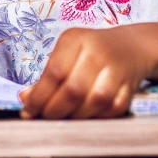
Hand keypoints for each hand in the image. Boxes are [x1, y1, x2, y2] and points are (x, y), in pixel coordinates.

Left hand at [18, 26, 152, 119]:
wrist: (131, 47)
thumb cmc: (91, 51)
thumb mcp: (67, 52)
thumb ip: (47, 75)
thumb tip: (26, 99)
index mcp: (76, 39)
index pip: (54, 72)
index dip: (40, 96)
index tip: (29, 110)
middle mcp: (97, 51)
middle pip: (73, 90)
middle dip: (55, 110)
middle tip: (45, 118)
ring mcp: (116, 69)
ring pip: (94, 102)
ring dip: (75, 116)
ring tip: (64, 118)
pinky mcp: (129, 86)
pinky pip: (111, 110)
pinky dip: (95, 117)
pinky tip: (85, 115)